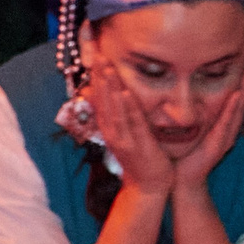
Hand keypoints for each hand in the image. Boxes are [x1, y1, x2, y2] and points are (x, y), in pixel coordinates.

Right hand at [85, 60, 174, 195]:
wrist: (147, 188)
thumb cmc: (141, 161)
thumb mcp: (128, 136)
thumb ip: (123, 118)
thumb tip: (119, 100)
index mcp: (109, 127)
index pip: (100, 98)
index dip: (98, 78)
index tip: (96, 59)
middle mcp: (112, 131)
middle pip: (103, 99)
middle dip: (101, 76)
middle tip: (98, 55)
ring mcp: (123, 138)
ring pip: (114, 108)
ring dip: (111, 87)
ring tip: (108, 67)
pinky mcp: (137, 145)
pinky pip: (132, 123)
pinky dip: (128, 107)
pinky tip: (126, 93)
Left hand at [175, 58, 243, 193]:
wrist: (180, 179)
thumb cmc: (184, 152)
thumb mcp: (190, 125)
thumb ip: (190, 110)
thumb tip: (180, 87)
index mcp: (220, 121)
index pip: (233, 93)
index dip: (240, 74)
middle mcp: (226, 126)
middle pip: (242, 96)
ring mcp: (225, 135)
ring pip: (238, 108)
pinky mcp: (218, 144)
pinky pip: (226, 124)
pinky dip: (233, 109)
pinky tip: (238, 95)